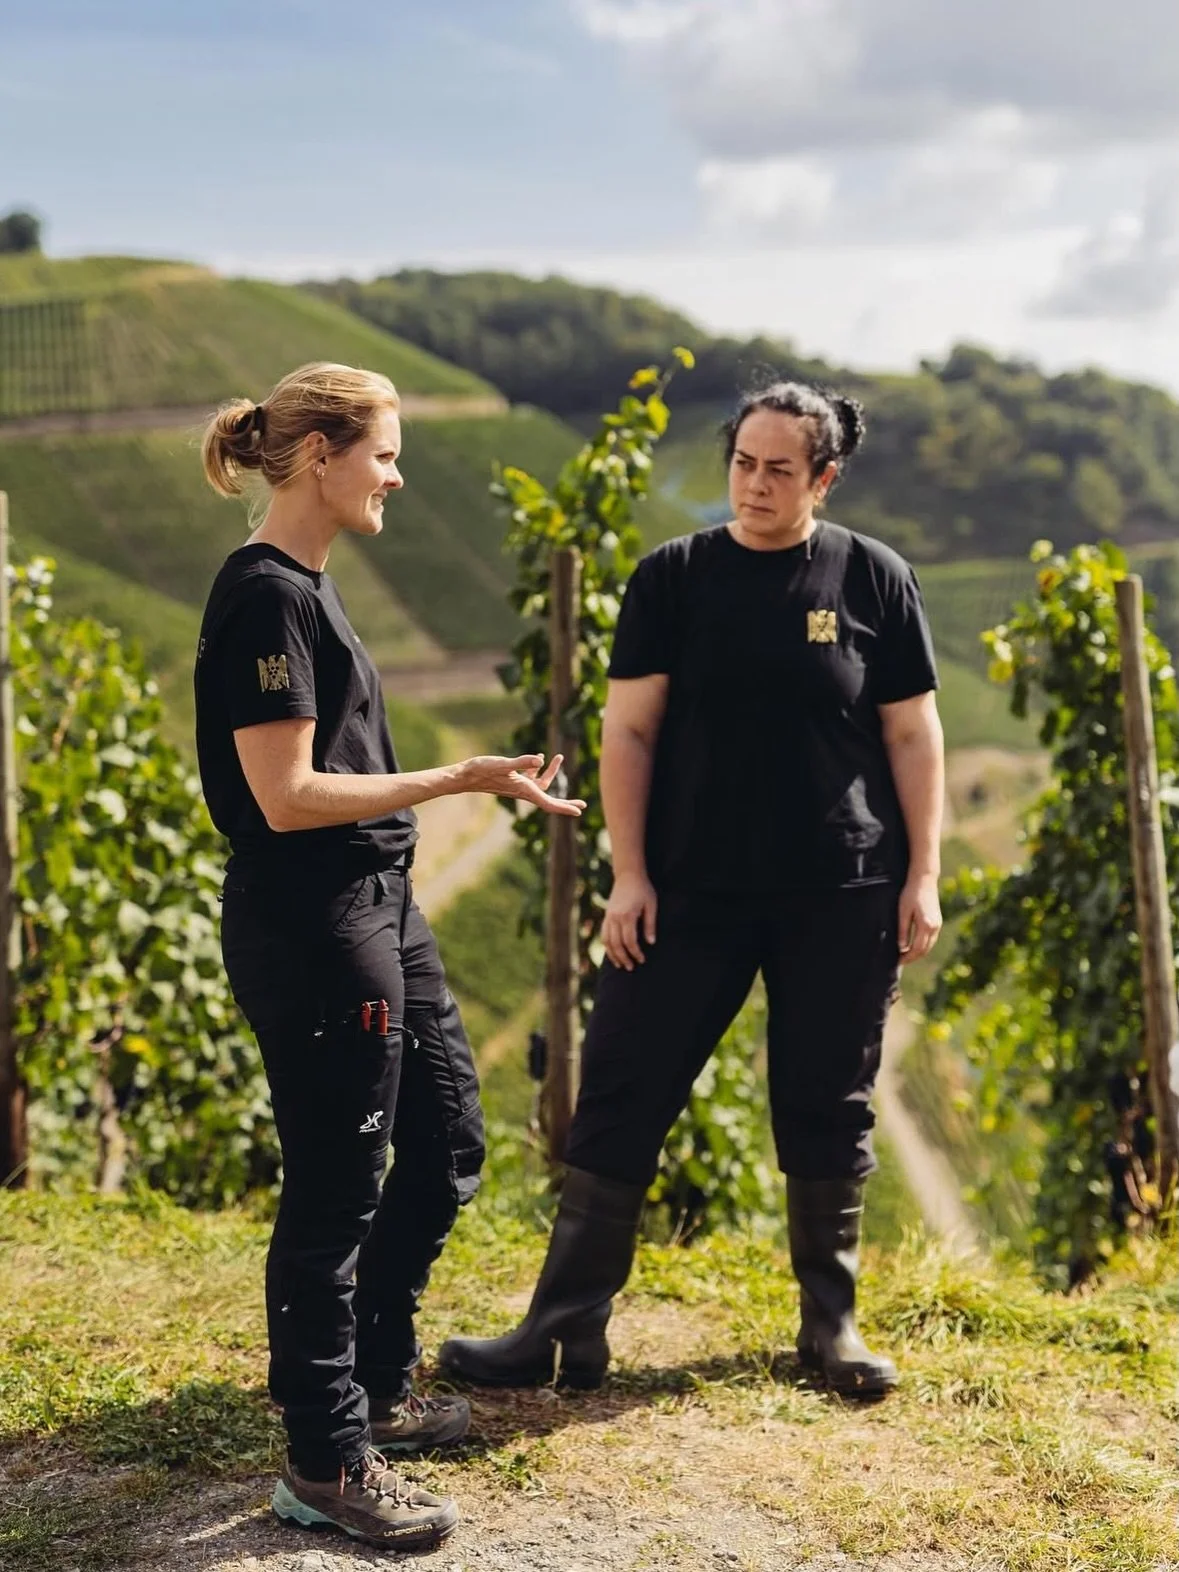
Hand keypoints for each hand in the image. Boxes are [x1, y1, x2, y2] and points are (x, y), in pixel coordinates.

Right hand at [459, 753, 585, 816]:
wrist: (465, 776)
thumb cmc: (481, 770)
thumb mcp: (503, 764)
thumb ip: (521, 762)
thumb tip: (540, 760)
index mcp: (524, 790)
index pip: (549, 802)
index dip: (565, 807)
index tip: (580, 810)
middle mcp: (523, 791)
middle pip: (549, 799)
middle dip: (566, 801)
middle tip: (583, 804)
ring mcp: (518, 787)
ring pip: (541, 784)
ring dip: (551, 772)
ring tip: (559, 756)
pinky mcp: (512, 780)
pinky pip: (530, 777)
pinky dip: (536, 768)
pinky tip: (539, 757)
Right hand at [602, 871, 657, 970]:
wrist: (628, 875)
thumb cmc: (643, 889)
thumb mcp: (651, 905)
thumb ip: (650, 924)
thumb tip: (651, 943)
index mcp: (627, 915)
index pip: (630, 941)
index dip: (636, 953)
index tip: (642, 960)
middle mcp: (615, 917)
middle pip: (617, 944)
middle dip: (624, 958)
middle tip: (631, 967)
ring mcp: (609, 916)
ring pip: (607, 941)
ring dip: (613, 955)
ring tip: (620, 965)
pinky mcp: (607, 915)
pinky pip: (604, 934)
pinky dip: (607, 945)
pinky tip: (612, 952)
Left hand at [898, 872, 941, 964]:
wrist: (924, 879)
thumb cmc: (911, 894)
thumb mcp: (903, 912)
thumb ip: (903, 931)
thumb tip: (901, 947)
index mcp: (926, 925)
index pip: (917, 949)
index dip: (907, 957)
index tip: (898, 961)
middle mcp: (935, 927)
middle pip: (925, 950)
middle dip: (913, 957)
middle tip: (901, 961)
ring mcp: (938, 924)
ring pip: (929, 945)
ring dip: (918, 952)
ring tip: (906, 955)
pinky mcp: (938, 921)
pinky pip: (932, 939)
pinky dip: (923, 945)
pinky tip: (914, 945)